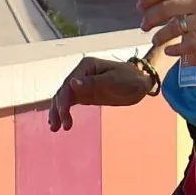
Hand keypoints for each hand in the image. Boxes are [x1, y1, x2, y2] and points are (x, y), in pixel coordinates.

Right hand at [45, 52, 161, 130]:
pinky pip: (70, 103)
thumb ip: (93, 82)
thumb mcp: (113, 81)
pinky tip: (60, 123)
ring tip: (55, 128)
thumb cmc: (130, 79)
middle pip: (63, 91)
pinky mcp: (85, 94)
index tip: (63, 113)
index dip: (63, 99)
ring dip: (57, 112)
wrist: (140, 84)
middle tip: (58, 126)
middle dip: (58, 108)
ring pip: (63, 98)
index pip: (69, 83)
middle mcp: (81, 74)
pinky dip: (63, 112)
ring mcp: (82, 84)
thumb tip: (72, 83)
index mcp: (86, 66)